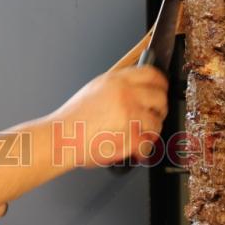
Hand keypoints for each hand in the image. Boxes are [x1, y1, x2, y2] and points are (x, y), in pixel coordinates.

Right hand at [49, 65, 167, 167]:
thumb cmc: (72, 119)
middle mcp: (125, 94)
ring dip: (151, 132)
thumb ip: (118, 87)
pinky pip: (149, 143)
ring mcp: (129, 114)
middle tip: (153, 117)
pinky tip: (135, 149)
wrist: (62, 137)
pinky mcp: (131, 135)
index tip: (162, 91)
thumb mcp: (94, 89)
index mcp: (116, 80)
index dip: (161, 84)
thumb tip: (137, 90)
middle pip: (160, 98)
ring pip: (157, 122)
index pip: (151, 74)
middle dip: (159, 110)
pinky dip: (143, 150)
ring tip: (139, 136)